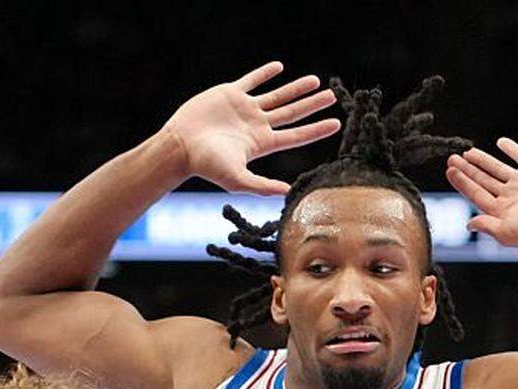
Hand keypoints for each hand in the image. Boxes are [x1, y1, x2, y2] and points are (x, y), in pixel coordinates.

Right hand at [165, 61, 339, 195]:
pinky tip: (278, 67)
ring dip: (296, 88)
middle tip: (332, 96)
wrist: (181, 145)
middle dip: (313, 105)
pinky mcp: (230, 94)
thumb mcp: (237, 179)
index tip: (336, 123)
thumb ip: (262, 185)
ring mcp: (245, 109)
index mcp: (263, 144)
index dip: (317, 129)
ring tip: (315, 81)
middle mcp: (257, 126)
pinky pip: (252, 80)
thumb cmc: (207, 165)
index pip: (297, 136)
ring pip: (277, 95)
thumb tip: (288, 192)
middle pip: (293, 113)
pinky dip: (264, 73)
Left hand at [446, 139, 517, 249]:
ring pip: (497, 168)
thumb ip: (486, 226)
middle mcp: (508, 196)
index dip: (462, 182)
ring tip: (468, 152)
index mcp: (500, 210)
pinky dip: (511, 148)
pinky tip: (500, 142)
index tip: (449, 171)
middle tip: (451, 159)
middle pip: (482, 180)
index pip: (475, 194)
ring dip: (482, 160)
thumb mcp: (507, 233)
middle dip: (467, 170)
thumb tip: (469, 224)